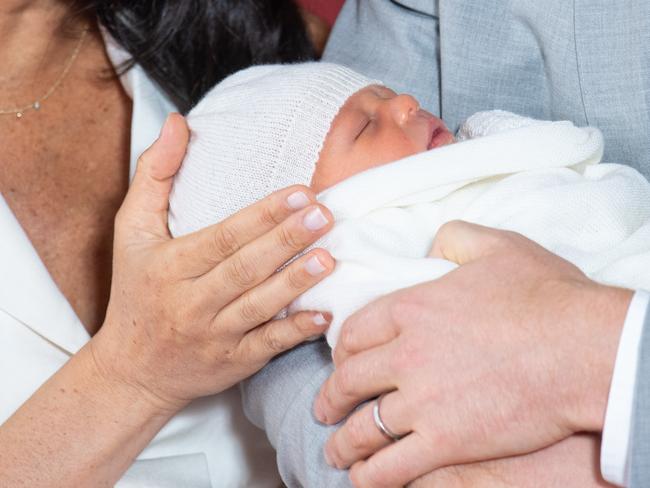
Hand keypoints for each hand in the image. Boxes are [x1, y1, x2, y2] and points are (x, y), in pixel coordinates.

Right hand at [91, 114, 335, 412]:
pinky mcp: (233, 363)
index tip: (299, 192)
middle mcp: (191, 303)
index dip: (262, 215)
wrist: (132, 371)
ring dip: (295, 282)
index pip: (222, 237)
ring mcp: (214, 336)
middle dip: (286, 240)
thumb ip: (154, 175)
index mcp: (169, 266)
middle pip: (244, 268)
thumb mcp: (130, 231)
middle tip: (324, 215)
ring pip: (259, 306)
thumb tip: (178, 122)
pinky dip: (295, 331)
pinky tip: (324, 314)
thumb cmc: (135, 291)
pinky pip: (267, 346)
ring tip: (329, 257)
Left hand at [314, 221, 631, 486]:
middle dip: (331, 398)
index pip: (354, 332)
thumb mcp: (496, 246)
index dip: (340, 351)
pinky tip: (363, 478)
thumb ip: (454, 239)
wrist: (582, 346)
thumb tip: (433, 245)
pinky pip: (393, 466)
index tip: (340, 362)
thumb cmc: (544, 295)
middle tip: (324, 409)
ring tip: (337, 451)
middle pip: (349, 380)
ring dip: (343, 443)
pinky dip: (371, 475)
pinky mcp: (446, 441)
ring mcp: (422, 400)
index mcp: (411, 308)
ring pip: (364, 427)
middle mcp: (405, 354)